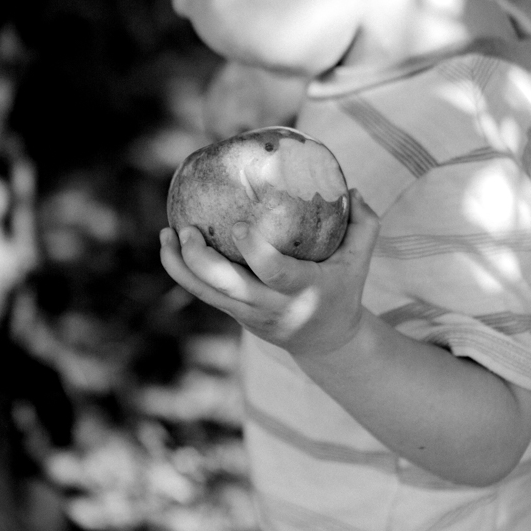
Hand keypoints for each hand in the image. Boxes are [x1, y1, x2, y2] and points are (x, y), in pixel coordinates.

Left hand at [159, 189, 379, 356]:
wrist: (326, 342)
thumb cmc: (343, 291)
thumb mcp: (360, 262)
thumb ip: (364, 225)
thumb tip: (354, 188)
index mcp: (301, 289)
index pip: (273, 272)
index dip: (253, 250)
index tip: (236, 225)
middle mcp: (270, 305)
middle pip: (225, 286)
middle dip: (199, 260)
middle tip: (185, 228)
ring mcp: (248, 313)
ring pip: (205, 293)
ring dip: (180, 266)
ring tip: (166, 234)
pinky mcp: (235, 314)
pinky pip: (203, 293)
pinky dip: (183, 272)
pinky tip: (172, 245)